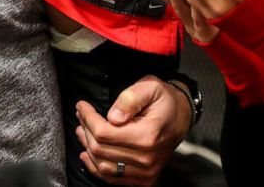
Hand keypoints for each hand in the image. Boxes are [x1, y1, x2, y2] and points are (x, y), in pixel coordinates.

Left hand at [75, 75, 190, 184]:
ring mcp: (146, 171)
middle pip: (100, 149)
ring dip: (87, 148)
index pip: (104, 133)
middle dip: (86, 130)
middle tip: (81, 116)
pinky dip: (95, 167)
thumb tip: (112, 116)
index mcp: (147, 136)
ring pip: (102, 166)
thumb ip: (130, 98)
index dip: (88, 118)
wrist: (181, 117)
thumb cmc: (164, 100)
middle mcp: (146, 158)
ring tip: (83, 131)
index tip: (81, 106)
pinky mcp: (144, 178)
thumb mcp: (150, 87)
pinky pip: (111, 178)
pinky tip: (88, 154)